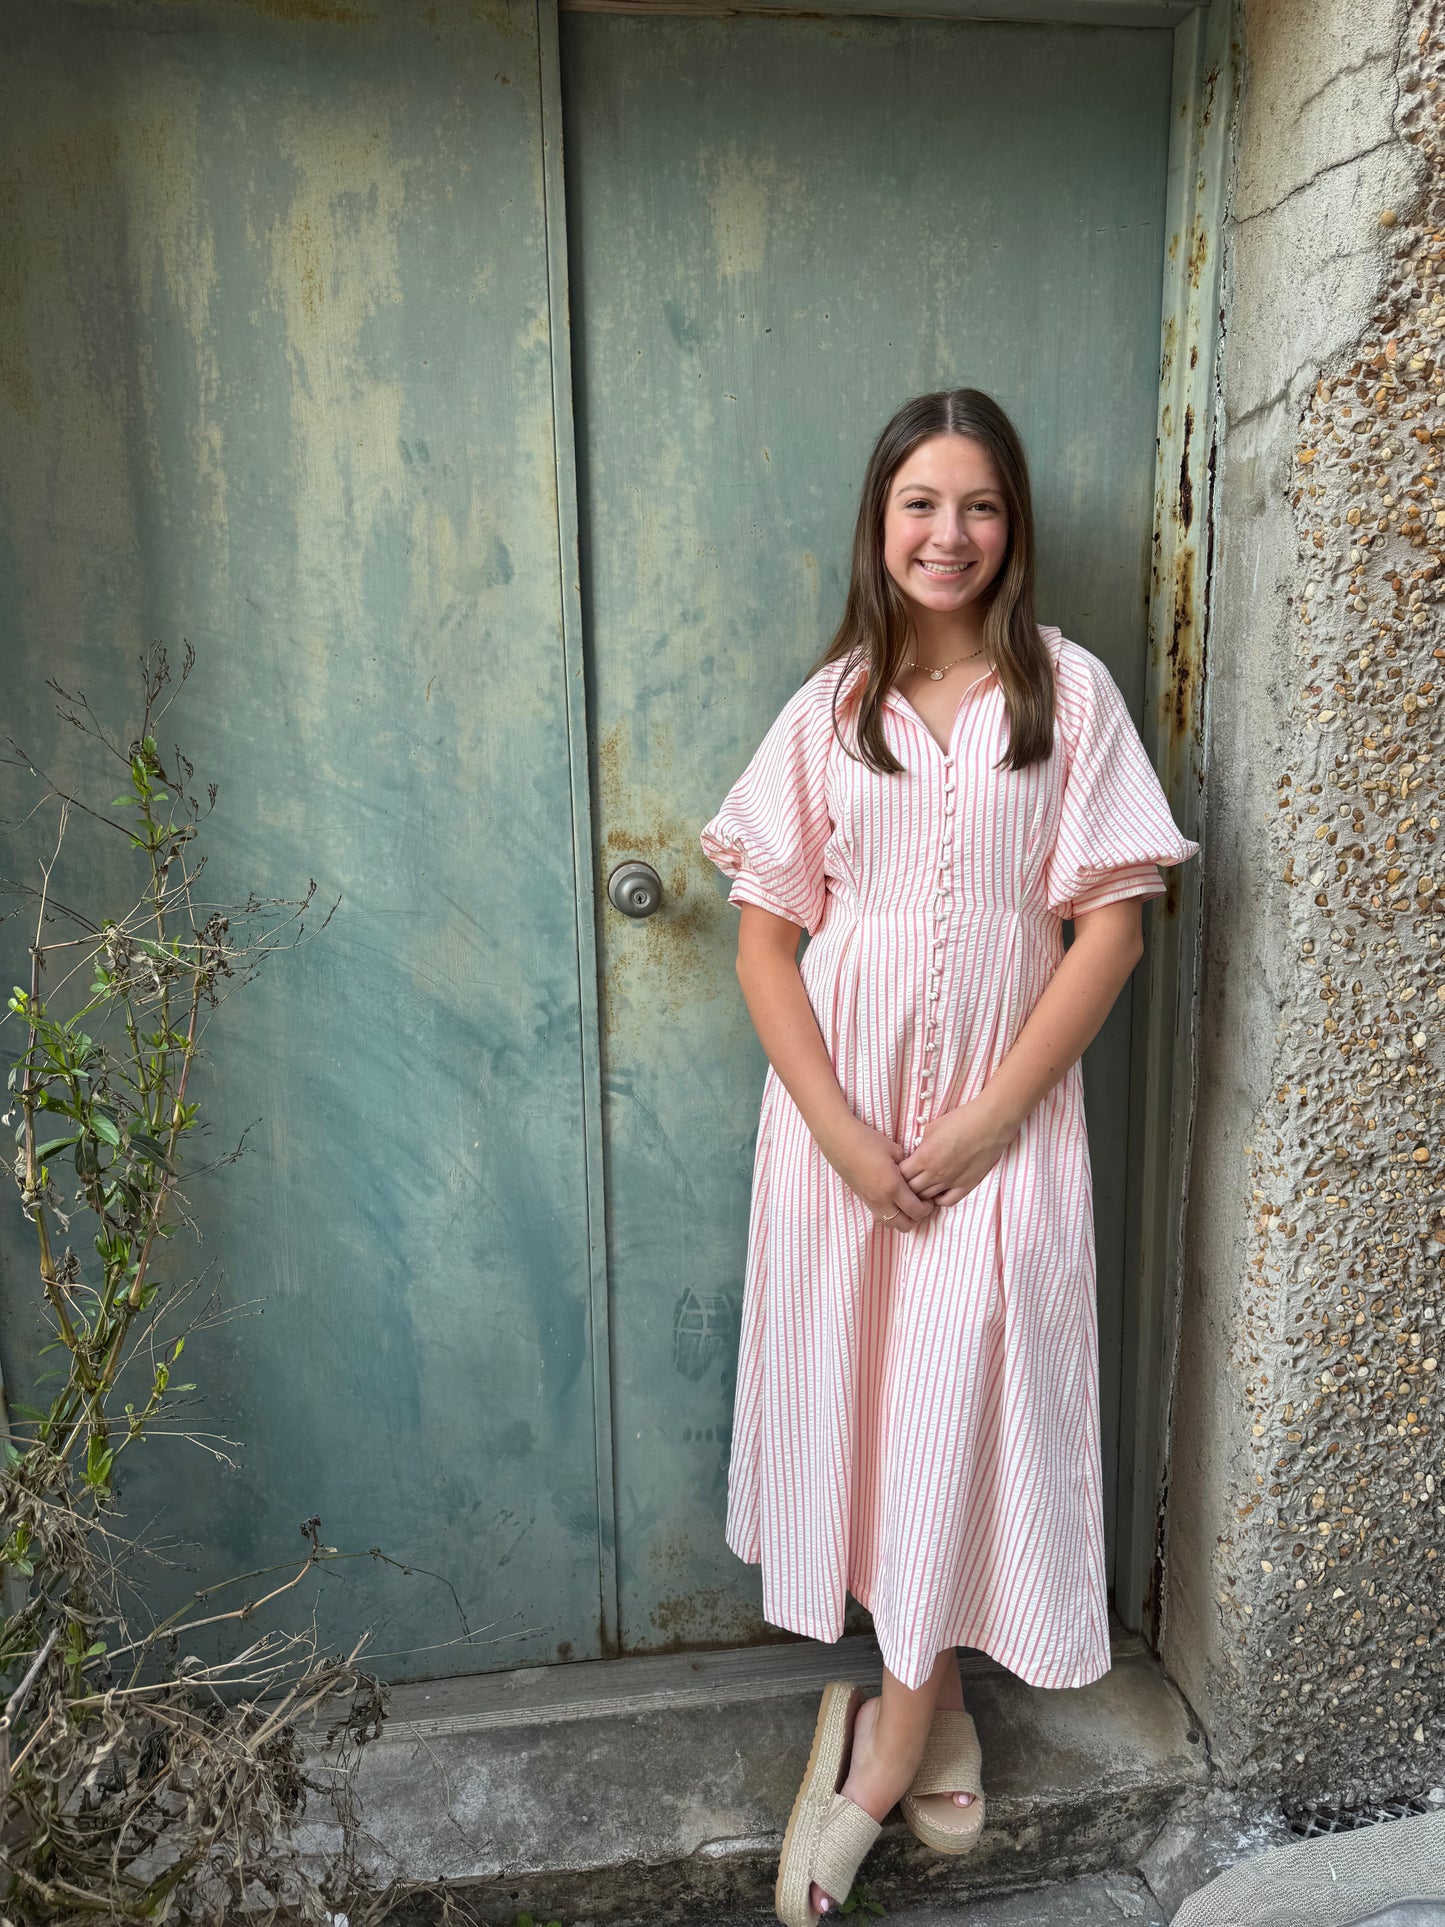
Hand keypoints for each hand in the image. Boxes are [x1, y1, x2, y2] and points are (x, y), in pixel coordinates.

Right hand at [816, 1116, 934, 1231]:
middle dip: (916, 1217)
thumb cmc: (867, 1141)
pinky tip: (893, 1199)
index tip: (930, 1199)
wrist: (839, 1140)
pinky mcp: (862, 1199)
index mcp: (893, 1187)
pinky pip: (880, 1216)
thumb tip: (913, 1176)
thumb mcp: (895, 1151)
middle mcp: (881, 1200)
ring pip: (891, 1224)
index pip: (916, 1211)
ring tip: (906, 1203)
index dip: (927, 1208)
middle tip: (921, 1203)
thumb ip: (908, 1167)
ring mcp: (870, 1202)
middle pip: (904, 1225)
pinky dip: (890, 1214)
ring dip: (902, 1218)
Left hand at [899, 1094, 1016, 1207]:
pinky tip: (937, 1192)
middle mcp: (934, 1173)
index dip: (896, 1174)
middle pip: (911, 1190)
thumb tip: (917, 1154)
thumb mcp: (932, 1128)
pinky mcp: (966, 1186)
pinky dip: (938, 1200)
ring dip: (920, 1194)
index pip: (900, 1175)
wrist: (989, 1124)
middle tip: (906, 1182)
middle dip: (905, 1187)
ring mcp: (950, 1182)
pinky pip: (947, 1201)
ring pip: (927, 1198)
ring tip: (920, 1188)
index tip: (898, 1170)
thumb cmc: (961, 1120)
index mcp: (923, 1157)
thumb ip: (921, 1145)